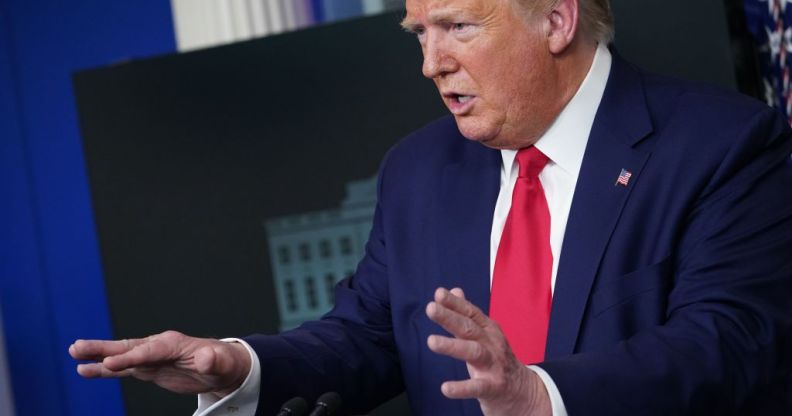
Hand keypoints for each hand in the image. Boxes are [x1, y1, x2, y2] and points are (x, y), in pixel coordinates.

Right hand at [68, 330, 250, 396]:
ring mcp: (151, 357)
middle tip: (78, 347)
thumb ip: (211, 360)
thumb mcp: (221, 362)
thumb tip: (205, 358)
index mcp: (173, 343)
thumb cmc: (223, 362)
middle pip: (127, 347)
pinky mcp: (148, 368)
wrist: (222, 367)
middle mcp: (158, 346)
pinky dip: (104, 370)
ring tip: (74, 353)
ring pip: (120, 356)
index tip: (111, 364)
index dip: (130, 357)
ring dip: (97, 356)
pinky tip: (85, 371)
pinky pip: (122, 369)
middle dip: (103, 348)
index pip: (148, 350)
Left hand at [426, 288, 551, 415]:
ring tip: (431, 341)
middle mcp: (492, 344)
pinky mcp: (493, 387)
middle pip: (469, 328)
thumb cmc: (498, 360)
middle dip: (450, 317)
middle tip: (431, 308)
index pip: (470, 313)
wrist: (524, 391)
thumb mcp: (485, 334)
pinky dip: (461, 388)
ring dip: (452, 346)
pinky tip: (445, 388)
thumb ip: (467, 314)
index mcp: (488, 330)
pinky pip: (476, 387)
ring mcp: (494, 365)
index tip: (439, 293)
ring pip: (473, 352)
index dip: (455, 303)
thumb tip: (454, 290)